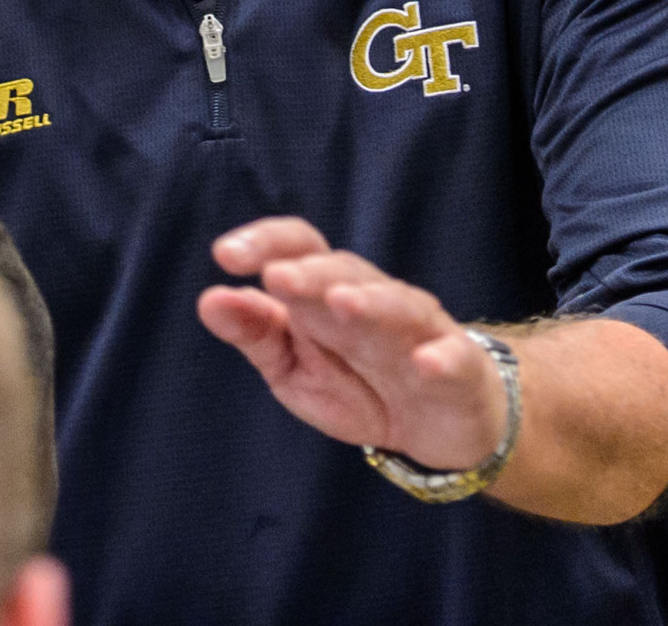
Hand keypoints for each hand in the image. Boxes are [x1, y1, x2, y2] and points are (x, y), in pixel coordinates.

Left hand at [198, 217, 507, 471]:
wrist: (437, 424)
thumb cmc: (358, 383)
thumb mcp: (294, 368)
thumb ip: (255, 333)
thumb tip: (209, 299)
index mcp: (327, 293)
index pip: (300, 248)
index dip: (266, 242)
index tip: (226, 255)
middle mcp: (374, 299)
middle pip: (345, 272)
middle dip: (311, 273)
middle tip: (277, 277)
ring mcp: (419, 331)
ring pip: (398, 305)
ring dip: (370, 303)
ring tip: (342, 304)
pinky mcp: (458, 367)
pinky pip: (453, 355)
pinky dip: (442, 356)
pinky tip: (425, 362)